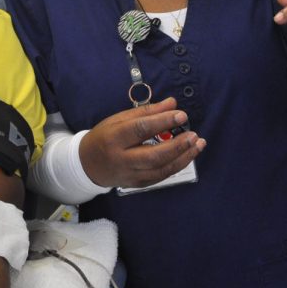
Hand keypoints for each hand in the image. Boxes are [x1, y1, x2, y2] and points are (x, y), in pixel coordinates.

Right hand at [79, 97, 204, 188]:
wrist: (88, 165)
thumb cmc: (105, 137)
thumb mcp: (119, 119)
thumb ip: (147, 112)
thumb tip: (172, 103)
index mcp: (113, 138)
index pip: (140, 129)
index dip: (162, 121)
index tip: (181, 114)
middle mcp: (121, 159)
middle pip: (154, 155)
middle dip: (178, 145)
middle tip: (194, 135)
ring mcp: (130, 175)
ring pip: (161, 169)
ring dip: (183, 157)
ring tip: (198, 144)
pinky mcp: (138, 184)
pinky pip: (161, 176)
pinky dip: (177, 166)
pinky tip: (187, 155)